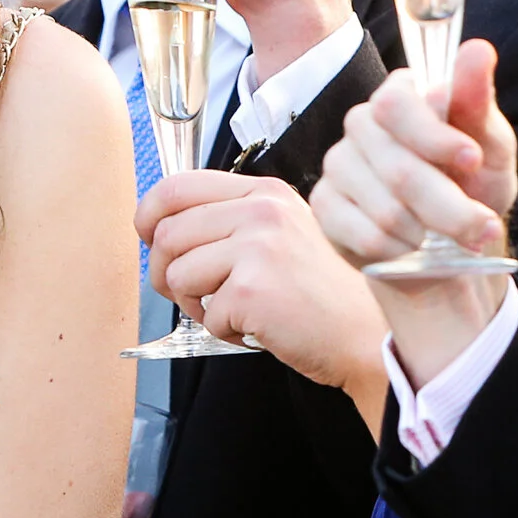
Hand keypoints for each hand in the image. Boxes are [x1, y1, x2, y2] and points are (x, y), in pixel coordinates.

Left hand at [141, 171, 385, 393]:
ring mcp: (257, 248)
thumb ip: (235, 221)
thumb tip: (166, 230)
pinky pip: (206, 314)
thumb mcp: (286, 232)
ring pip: (177, 275)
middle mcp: (261, 212)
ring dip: (193, 304)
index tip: (148, 238)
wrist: (368, 331)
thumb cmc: (325, 291)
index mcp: (265, 193)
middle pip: (167, 233)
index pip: (179, 186)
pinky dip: (224, 331)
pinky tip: (257, 327)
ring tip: (230, 312)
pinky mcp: (253, 289)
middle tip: (189, 294)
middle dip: (165, 273)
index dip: (149, 214)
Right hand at [311, 41, 517, 387]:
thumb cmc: (473, 183)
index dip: (435, 137)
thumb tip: (477, 50)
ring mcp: (337, 163)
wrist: (449, 242)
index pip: (396, 105)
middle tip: (482, 229)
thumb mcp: (490, 145)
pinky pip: (365, 236)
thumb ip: (478, 103)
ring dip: (430, 233)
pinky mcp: (324, 204)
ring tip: (449, 238)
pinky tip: (415, 248)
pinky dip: (402, 251)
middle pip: (397, 168)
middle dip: (449, 206)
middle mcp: (361, 123)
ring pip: (385, 209)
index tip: (472, 160)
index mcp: (400, 95)